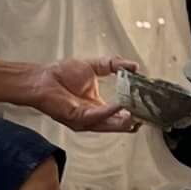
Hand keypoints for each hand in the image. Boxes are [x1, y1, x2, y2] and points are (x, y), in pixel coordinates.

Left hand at [22, 55, 140, 132]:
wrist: (42, 77)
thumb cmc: (61, 74)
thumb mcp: (95, 66)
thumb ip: (115, 65)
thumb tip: (134, 66)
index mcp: (99, 107)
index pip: (122, 114)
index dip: (135, 110)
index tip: (148, 104)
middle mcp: (94, 116)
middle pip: (119, 124)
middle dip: (134, 119)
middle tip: (147, 112)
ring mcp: (86, 119)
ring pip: (110, 124)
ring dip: (125, 119)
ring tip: (137, 112)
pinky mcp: (77, 117)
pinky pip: (97, 117)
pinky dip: (110, 112)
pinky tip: (120, 105)